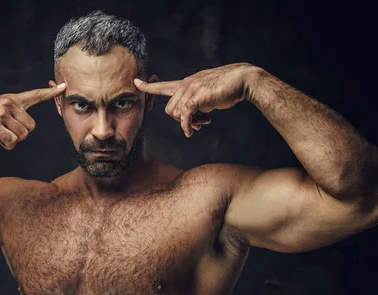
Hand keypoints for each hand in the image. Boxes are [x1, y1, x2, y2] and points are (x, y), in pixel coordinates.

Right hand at [0, 83, 66, 148]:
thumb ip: (15, 114)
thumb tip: (29, 127)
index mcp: (11, 99)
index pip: (35, 95)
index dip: (51, 92)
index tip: (65, 86)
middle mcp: (8, 103)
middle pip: (32, 126)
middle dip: (21, 134)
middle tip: (4, 132)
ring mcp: (2, 113)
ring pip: (24, 135)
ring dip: (13, 141)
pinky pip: (13, 141)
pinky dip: (7, 146)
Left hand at [134, 63, 257, 136]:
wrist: (242, 80)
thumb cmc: (226, 89)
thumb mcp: (206, 96)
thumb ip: (195, 105)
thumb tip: (190, 121)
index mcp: (185, 84)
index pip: (162, 85)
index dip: (148, 86)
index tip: (135, 83)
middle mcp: (185, 85)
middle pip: (169, 110)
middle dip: (180, 121)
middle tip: (199, 123)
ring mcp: (191, 90)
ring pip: (176, 114)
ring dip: (189, 123)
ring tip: (204, 121)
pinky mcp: (197, 97)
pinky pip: (184, 116)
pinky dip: (186, 126)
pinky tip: (192, 131)